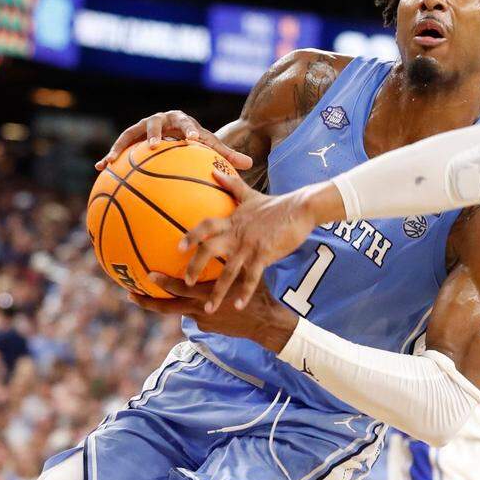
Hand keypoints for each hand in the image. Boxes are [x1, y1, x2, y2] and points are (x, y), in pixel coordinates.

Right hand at [95, 110, 251, 171]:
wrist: (177, 128)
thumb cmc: (196, 139)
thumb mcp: (210, 145)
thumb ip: (226, 155)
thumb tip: (249, 165)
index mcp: (182, 120)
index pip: (186, 123)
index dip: (189, 130)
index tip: (193, 140)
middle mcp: (160, 119)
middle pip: (154, 123)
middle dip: (153, 133)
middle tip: (153, 146)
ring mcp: (142, 126)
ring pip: (130, 134)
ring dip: (121, 146)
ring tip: (113, 160)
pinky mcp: (131, 137)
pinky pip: (119, 146)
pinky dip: (110, 155)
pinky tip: (100, 168)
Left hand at [128, 272, 297, 352]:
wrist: (268, 324)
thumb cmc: (261, 291)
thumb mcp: (249, 270)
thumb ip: (234, 255)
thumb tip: (229, 231)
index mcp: (210, 291)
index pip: (182, 288)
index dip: (164, 283)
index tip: (149, 274)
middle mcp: (203, 306)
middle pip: (170, 306)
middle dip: (149, 301)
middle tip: (131, 294)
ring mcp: (205, 319)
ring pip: (178, 313)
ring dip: (161, 306)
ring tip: (145, 300)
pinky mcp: (210, 328)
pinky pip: (196, 317)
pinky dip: (190, 309)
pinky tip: (187, 302)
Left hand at [179, 169, 342, 312]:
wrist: (301, 209)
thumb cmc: (277, 204)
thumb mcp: (251, 195)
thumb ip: (231, 185)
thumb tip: (214, 170)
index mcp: (232, 221)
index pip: (205, 225)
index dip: (191, 235)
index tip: (178, 247)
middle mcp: (237, 234)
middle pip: (209, 249)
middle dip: (195, 266)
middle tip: (186, 282)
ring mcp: (250, 245)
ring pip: (228, 271)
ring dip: (217, 291)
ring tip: (209, 309)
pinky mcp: (265, 255)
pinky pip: (251, 278)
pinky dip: (244, 293)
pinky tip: (239, 307)